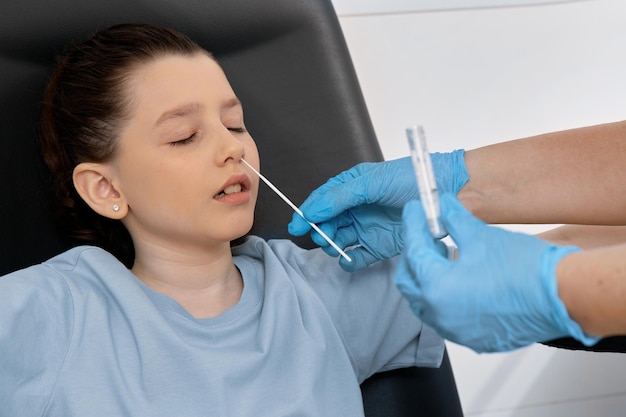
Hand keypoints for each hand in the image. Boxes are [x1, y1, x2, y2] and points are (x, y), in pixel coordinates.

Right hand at [288, 151, 467, 271]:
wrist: (447, 194)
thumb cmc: (412, 180)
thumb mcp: (371, 182)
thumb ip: (339, 196)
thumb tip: (313, 209)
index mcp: (352, 187)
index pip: (323, 200)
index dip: (307, 211)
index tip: (296, 224)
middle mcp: (357, 208)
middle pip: (328, 222)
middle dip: (320, 229)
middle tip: (321, 235)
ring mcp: (368, 227)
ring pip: (340, 240)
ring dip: (332, 244)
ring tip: (334, 244)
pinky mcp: (381, 246)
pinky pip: (358, 257)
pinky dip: (350, 261)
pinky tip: (348, 259)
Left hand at [395, 194, 596, 352]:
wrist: (563, 297)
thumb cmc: (525, 270)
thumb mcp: (481, 236)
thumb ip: (453, 219)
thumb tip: (443, 206)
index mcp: (437, 288)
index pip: (414, 250)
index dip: (412, 225)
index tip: (414, 211)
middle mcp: (440, 315)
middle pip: (409, 280)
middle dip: (414, 254)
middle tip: (425, 233)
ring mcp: (456, 330)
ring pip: (424, 301)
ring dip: (427, 276)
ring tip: (442, 253)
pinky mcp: (473, 337)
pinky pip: (445, 316)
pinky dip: (444, 296)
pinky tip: (458, 279)